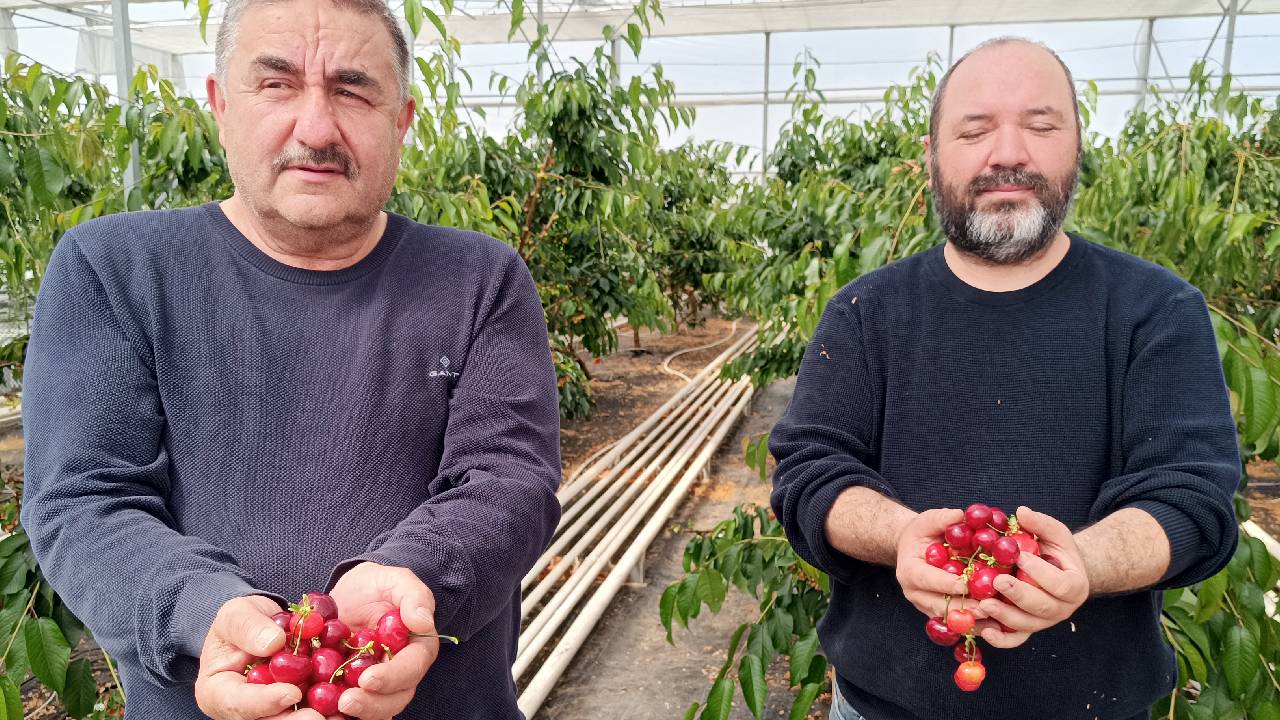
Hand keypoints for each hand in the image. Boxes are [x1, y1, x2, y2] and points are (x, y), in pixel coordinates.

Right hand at [195, 595, 332, 719]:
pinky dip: (331, 709)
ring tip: (340, 715)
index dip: (265, 701)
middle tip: (320, 717)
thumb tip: (273, 643)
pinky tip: (350, 706)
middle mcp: (244, 710)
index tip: (291, 693)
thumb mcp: (236, 614)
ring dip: (316, 718)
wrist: (262, 629)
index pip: (239, 702)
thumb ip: (248, 627)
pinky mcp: (296, 708)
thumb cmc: (242, 622)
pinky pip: (312, 710)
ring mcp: (270, 712)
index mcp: (219, 691)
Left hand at [328, 562, 440, 719]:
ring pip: (373, 710)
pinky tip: (315, 709)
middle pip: (394, 699)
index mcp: (416, 649)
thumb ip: (414, 596)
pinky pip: (346, 709)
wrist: (349, 596)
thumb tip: (422, 622)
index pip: (412, 669)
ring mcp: (374, 686)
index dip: (392, 677)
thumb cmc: (377, 587)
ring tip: (331, 707)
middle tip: (346, 701)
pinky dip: (333, 712)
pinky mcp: (350, 690)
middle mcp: (399, 674)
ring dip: (355, 713)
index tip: (368, 678)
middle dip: (371, 704)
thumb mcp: (396, 580)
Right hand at [894, 509, 984, 618]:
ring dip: (972, 621)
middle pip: (940, 605)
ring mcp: (924, 605)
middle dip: (965, 608)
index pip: (928, 580)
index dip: (948, 583)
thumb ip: (943, 518)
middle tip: (988, 607)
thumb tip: (960, 515)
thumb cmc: (921, 533)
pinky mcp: (936, 613)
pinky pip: (955, 624)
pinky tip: (993, 624)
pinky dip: (973, 625)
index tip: (967, 584)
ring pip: (948, 619)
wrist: (912, 548)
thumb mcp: (928, 520)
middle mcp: (914, 592)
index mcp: (909, 570)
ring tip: (995, 620)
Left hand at [978, 506, 1089, 648]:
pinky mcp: (1027, 629)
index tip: (1020, 556)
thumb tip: (1022, 512)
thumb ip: (1041, 524)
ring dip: (1005, 616)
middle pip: (1043, 608)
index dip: (1041, 572)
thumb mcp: (1054, 534)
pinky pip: (1015, 639)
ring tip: (983, 604)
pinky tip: (984, 631)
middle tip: (998, 581)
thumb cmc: (1055, 551)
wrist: (1057, 573)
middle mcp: (1062, 609)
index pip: (1061, 584)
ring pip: (1027, 625)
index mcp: (1075, 586)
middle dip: (1019, 595)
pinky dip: (1000, 639)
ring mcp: (1044, 622)